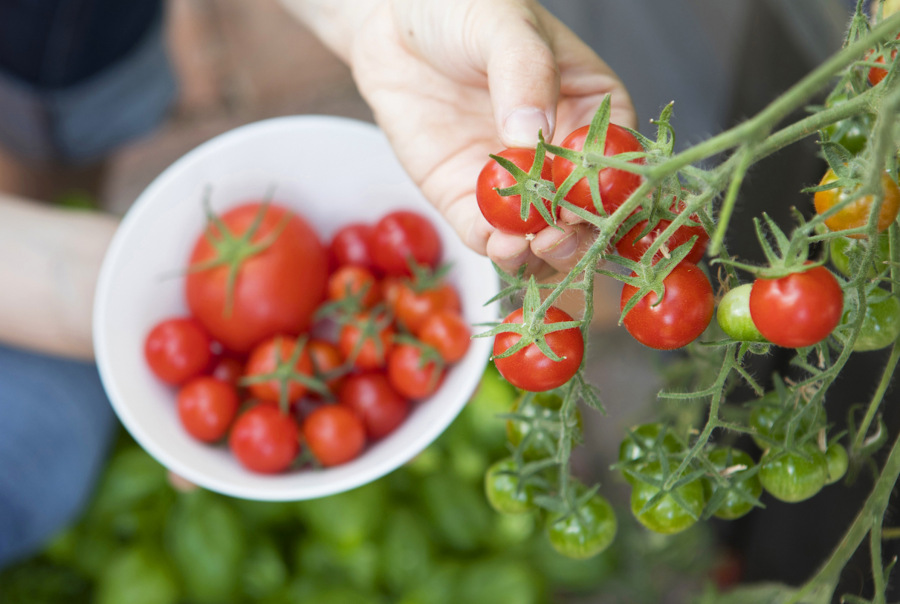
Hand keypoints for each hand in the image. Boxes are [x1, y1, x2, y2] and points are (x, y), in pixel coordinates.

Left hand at [349, 0, 635, 280]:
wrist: (391, 23)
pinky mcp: (468, 200)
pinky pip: (489, 236)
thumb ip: (525, 74)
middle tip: (559, 236)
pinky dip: (497, 249)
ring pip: (541, 237)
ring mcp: (515, 184)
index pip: (619, 161)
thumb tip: (533, 133)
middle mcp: (559, 156)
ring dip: (542, 254)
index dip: (615, 190)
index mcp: (591, 111)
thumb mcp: (505, 27)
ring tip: (530, 246)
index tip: (597, 204)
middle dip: (579, 234)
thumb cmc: (463, 9)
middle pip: (585, 213)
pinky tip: (498, 245)